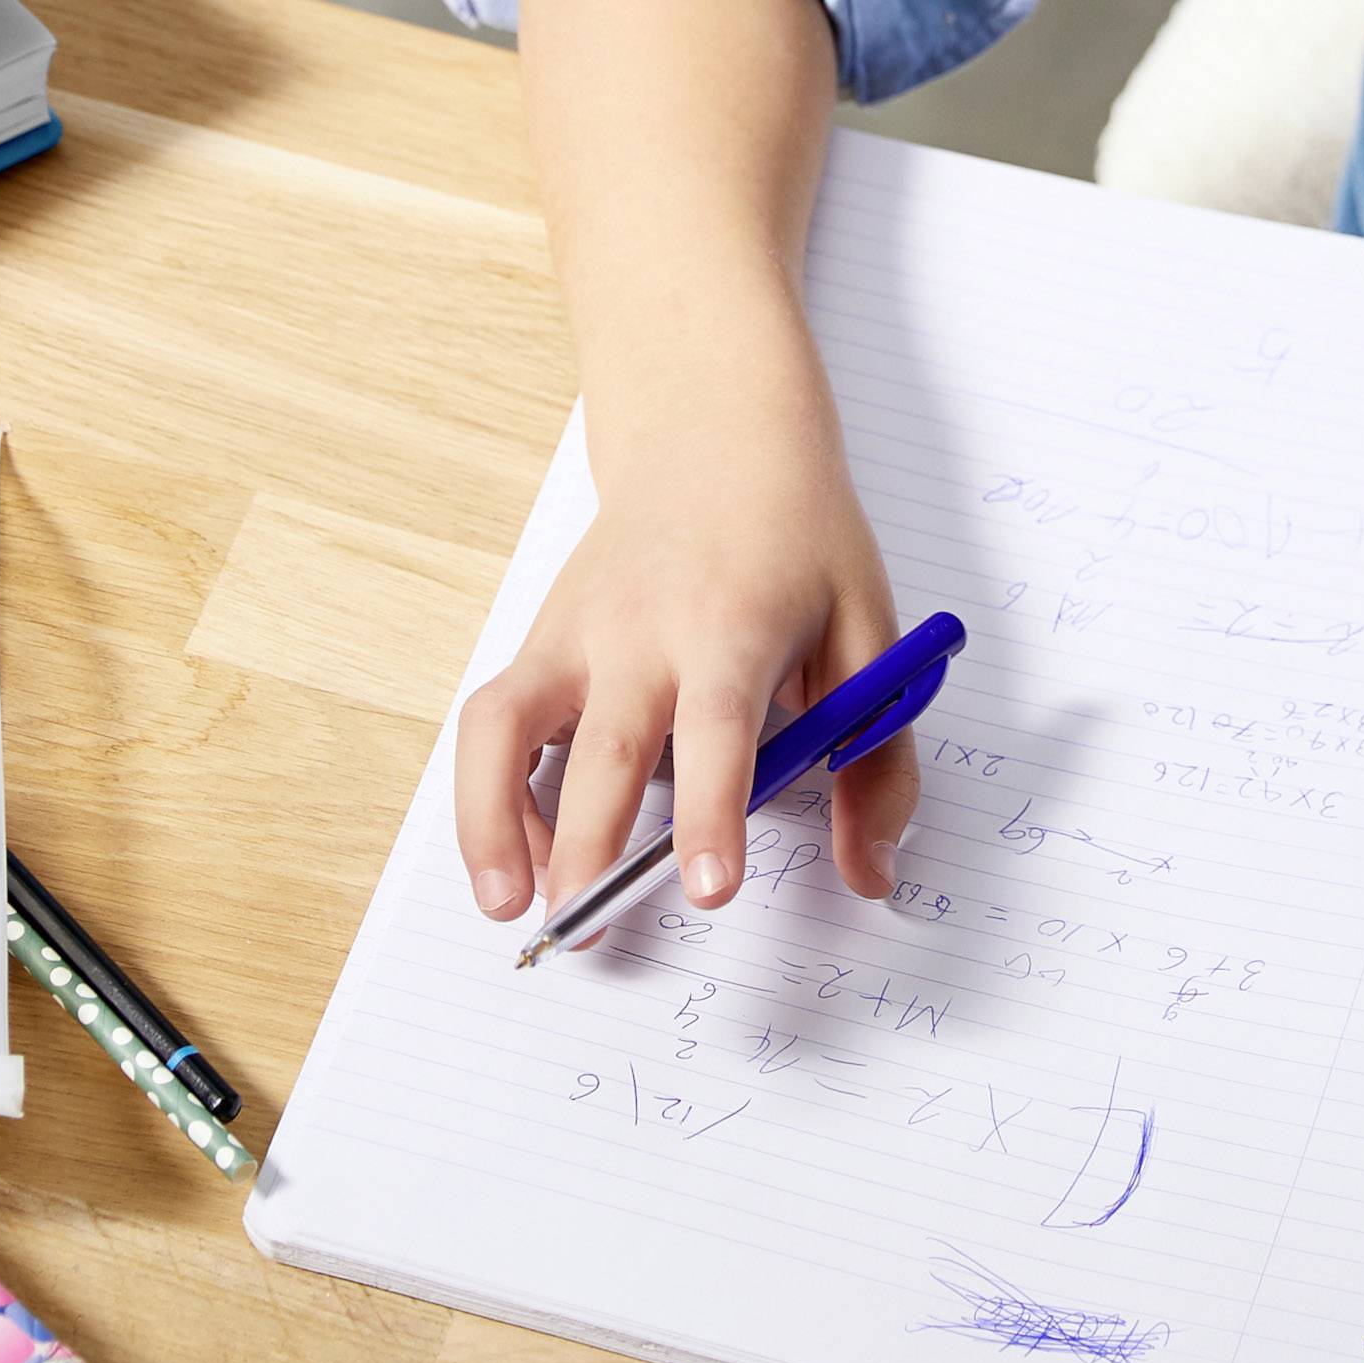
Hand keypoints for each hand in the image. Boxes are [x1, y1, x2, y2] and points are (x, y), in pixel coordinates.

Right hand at [452, 396, 915, 934]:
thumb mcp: (870, 629)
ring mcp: (577, 630)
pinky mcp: (540, 637)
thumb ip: (878, 760)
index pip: (718, 725)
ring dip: (497, 821)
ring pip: (511, 726)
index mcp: (734, 624)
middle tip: (588, 931)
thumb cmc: (798, 538)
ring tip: (512, 909)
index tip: (710, 887)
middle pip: (608, 746)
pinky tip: (512, 856)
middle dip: (590, 845)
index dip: (713, 809)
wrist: (715, 431)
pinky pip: (491, 720)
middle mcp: (642, 628)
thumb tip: (872, 875)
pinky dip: (484, 793)